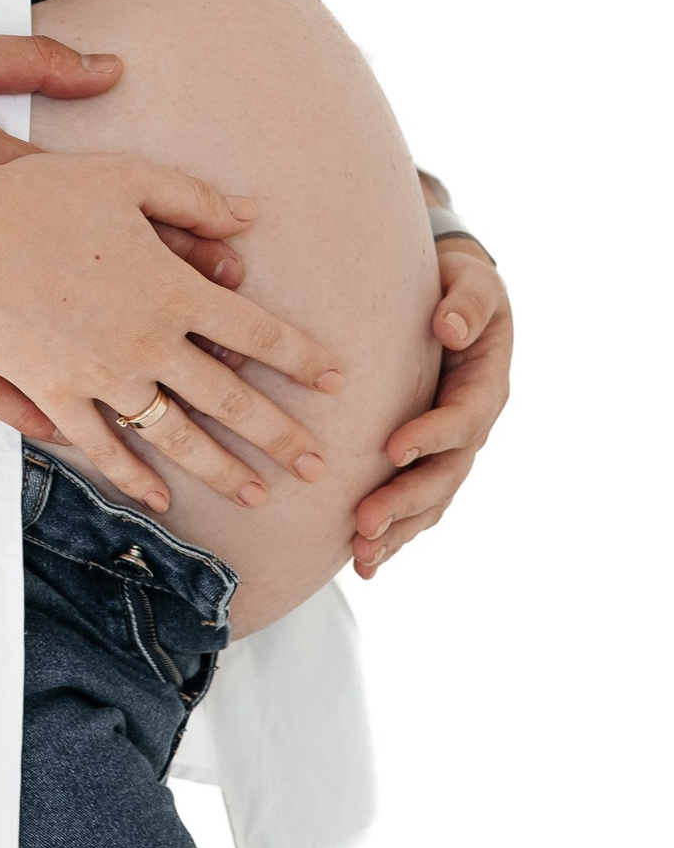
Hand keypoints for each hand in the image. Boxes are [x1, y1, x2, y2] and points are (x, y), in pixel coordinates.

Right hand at [0, 148, 342, 514]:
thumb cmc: (38, 195)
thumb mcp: (124, 177)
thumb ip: (193, 198)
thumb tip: (252, 215)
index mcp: (170, 287)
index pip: (257, 331)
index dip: (302, 357)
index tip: (337, 381)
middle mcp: (146, 342)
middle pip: (229, 399)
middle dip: (279, 434)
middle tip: (318, 466)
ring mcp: (100, 377)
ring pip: (176, 435)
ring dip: (221, 468)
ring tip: (256, 494)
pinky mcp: (55, 396)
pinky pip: (104, 448)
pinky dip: (135, 476)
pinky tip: (161, 496)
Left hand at [352, 238, 510, 575]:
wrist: (458, 301)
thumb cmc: (462, 287)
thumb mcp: (474, 284)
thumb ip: (466, 304)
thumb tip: (449, 328)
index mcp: (486, 387)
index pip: (461, 420)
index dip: (431, 436)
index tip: (392, 448)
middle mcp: (473, 426)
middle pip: (445, 476)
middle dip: (405, 502)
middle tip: (364, 523)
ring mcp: (453, 450)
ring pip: (431, 502)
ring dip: (398, 532)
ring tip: (361, 557)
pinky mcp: (430, 460)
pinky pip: (416, 505)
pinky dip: (394, 535)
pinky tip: (363, 563)